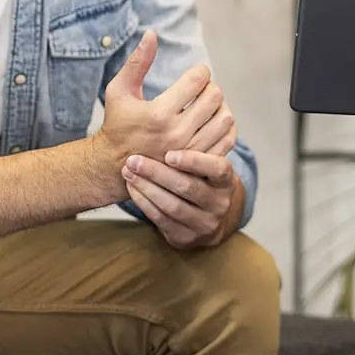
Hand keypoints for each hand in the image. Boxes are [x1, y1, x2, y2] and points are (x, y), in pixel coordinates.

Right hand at [89, 31, 224, 200]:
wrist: (115, 166)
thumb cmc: (117, 124)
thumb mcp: (120, 90)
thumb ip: (137, 62)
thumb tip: (152, 33)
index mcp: (159, 113)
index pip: (198, 79)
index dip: (201, 71)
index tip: (196, 74)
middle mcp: (177, 133)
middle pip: (214, 97)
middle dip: (210, 87)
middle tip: (202, 89)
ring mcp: (189, 152)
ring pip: (224, 118)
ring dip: (219, 106)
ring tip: (207, 105)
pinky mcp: (198, 164)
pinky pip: (227, 139)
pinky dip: (224, 127)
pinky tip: (211, 121)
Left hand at [121, 149, 239, 249]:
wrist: (205, 219)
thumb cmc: (200, 180)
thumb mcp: (206, 165)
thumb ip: (195, 146)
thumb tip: (172, 116)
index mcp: (226, 181)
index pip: (217, 169)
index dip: (194, 161)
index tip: (170, 154)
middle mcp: (219, 204)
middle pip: (187, 187)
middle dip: (157, 172)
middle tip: (133, 159)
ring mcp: (204, 224)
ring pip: (171, 205)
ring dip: (146, 187)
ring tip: (128, 172)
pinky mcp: (186, 238)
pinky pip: (161, 219)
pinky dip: (144, 202)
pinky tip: (132, 188)